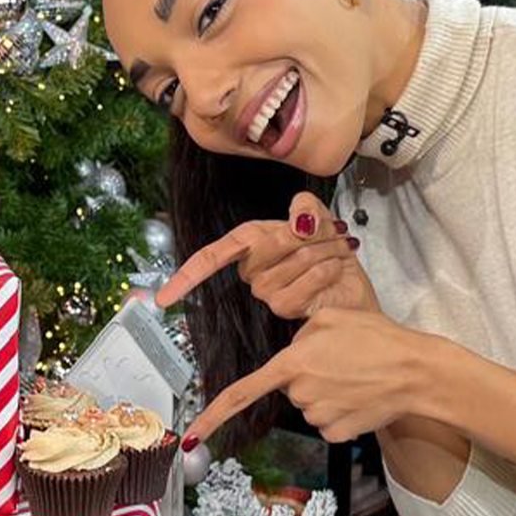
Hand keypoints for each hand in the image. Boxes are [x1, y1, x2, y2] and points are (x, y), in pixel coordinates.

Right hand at [154, 191, 376, 316]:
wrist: (352, 283)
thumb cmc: (329, 251)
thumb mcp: (318, 217)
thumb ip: (305, 208)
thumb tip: (299, 219)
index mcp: (250, 242)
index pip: (211, 256)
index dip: (187, 275)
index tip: (163, 300)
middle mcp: (252, 269)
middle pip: (264, 248)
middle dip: (302, 237)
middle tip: (328, 234)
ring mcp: (266, 291)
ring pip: (286, 268)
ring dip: (319, 254)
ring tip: (336, 251)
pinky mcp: (286, 307)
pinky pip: (300, 288)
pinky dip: (323, 273)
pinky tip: (333, 269)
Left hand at [183, 306, 433, 446]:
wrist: (418, 371)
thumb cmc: (378, 338)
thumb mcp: (332, 318)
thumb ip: (301, 335)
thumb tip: (294, 354)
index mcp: (292, 362)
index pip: (242, 392)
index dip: (213, 415)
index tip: (192, 434)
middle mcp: (300, 393)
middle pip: (290, 388)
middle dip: (308, 376)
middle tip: (341, 361)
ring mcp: (318, 416)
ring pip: (310, 405)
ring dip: (327, 392)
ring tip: (357, 375)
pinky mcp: (337, 433)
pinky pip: (328, 422)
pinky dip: (341, 411)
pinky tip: (362, 396)